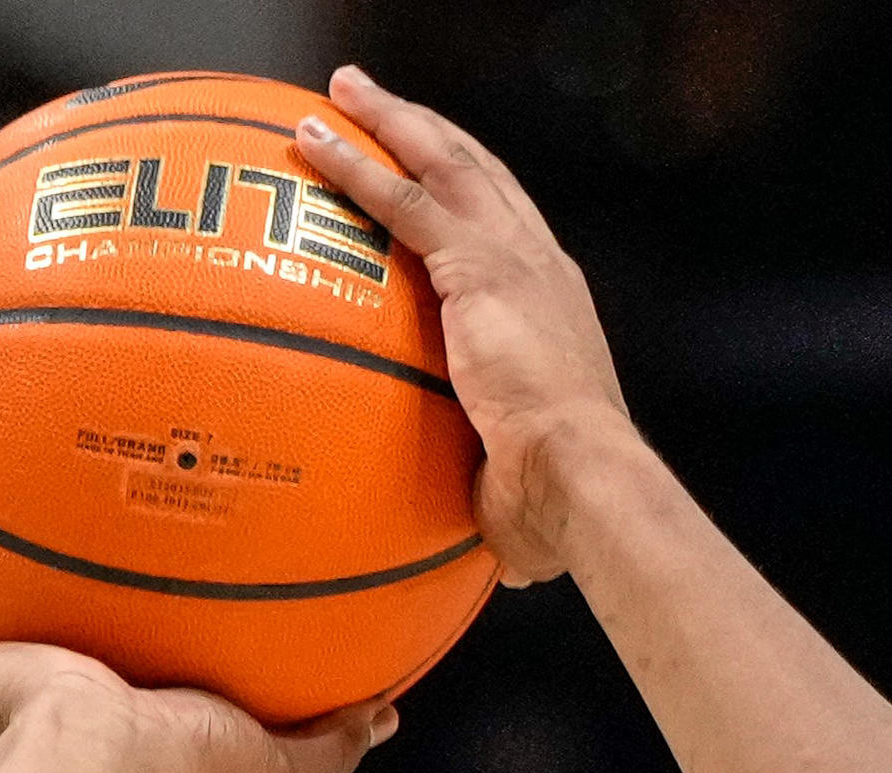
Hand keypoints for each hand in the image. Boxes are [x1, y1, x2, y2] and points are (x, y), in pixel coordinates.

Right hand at [0, 571, 393, 772]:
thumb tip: (385, 718)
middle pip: (53, 670)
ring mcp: (3, 710)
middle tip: (64, 581)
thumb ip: (326, 744)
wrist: (88, 772)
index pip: (135, 709)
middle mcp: (59, 731)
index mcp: (129, 748)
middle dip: (54, 636)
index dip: (148, 676)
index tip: (163, 630)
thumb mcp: (272, 762)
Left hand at [295, 66, 637, 582]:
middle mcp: (539, 265)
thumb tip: (498, 561)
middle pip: (478, 174)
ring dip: (386, 121)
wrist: (582, 478)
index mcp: (556, 309)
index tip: (438, 181)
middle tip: (379, 104)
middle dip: (428, 134)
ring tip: (339, 92)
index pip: (511, 235)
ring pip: (439, 162)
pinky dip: (355, 163)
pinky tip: (309, 138)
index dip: (475, 200)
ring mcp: (510, 256)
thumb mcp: (527, 500)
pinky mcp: (475, 265)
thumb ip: (504, 506)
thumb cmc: (563, 508)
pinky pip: (400, 199)